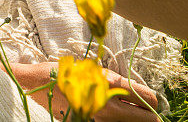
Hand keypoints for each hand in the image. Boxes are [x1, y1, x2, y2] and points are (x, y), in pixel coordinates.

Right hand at [9, 61, 159, 121]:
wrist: (35, 85)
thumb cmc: (62, 73)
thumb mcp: (89, 70)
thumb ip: (113, 80)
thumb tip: (134, 92)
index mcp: (109, 86)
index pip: (147, 98)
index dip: (153, 100)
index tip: (149, 101)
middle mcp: (108, 106)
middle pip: (149, 120)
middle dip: (149, 116)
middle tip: (143, 112)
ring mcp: (99, 120)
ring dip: (134, 121)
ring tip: (127, 115)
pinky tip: (112, 119)